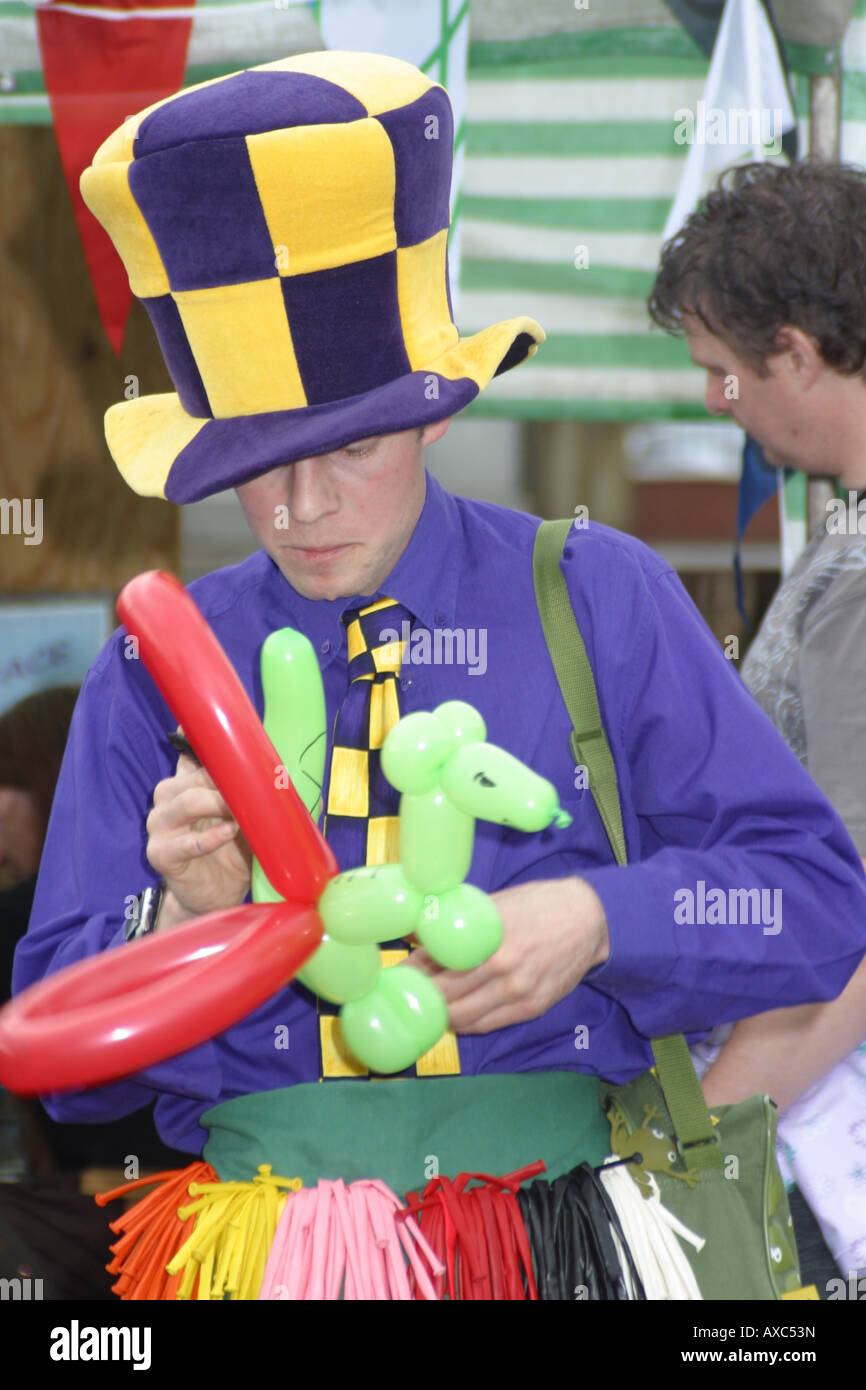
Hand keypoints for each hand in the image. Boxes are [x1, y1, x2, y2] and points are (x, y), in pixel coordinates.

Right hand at [145, 729, 252, 923]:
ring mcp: (159, 824)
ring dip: (218, 804)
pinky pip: (183, 843)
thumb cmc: (232, 851)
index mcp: (185, 783)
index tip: (234, 741)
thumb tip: (276, 769)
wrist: (216, 896)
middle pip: (194, 777)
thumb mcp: (244, 818)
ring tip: (242, 813)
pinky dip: (209, 838)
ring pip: (187, 802)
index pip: (192, 753)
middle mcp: (168, 797)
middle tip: (254, 786)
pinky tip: (228, 833)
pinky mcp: (159, 853)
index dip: (212, 747)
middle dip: (225, 780)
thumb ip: (248, 794)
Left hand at [410, 876, 608, 1032]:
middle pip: (444, 996)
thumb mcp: (494, 904)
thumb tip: (419, 935)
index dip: (412, 972)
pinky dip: (465, 1021)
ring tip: (430, 1002)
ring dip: (441, 1012)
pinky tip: (456, 1010)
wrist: (588, 919)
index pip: (436, 965)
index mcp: (489, 937)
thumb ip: (459, 923)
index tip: (399, 972)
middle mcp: (503, 969)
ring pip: (462, 1018)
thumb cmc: (537, 905)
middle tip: (408, 991)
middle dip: (421, 995)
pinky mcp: (531, 1008)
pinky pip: (485, 1025)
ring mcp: (518, 993)